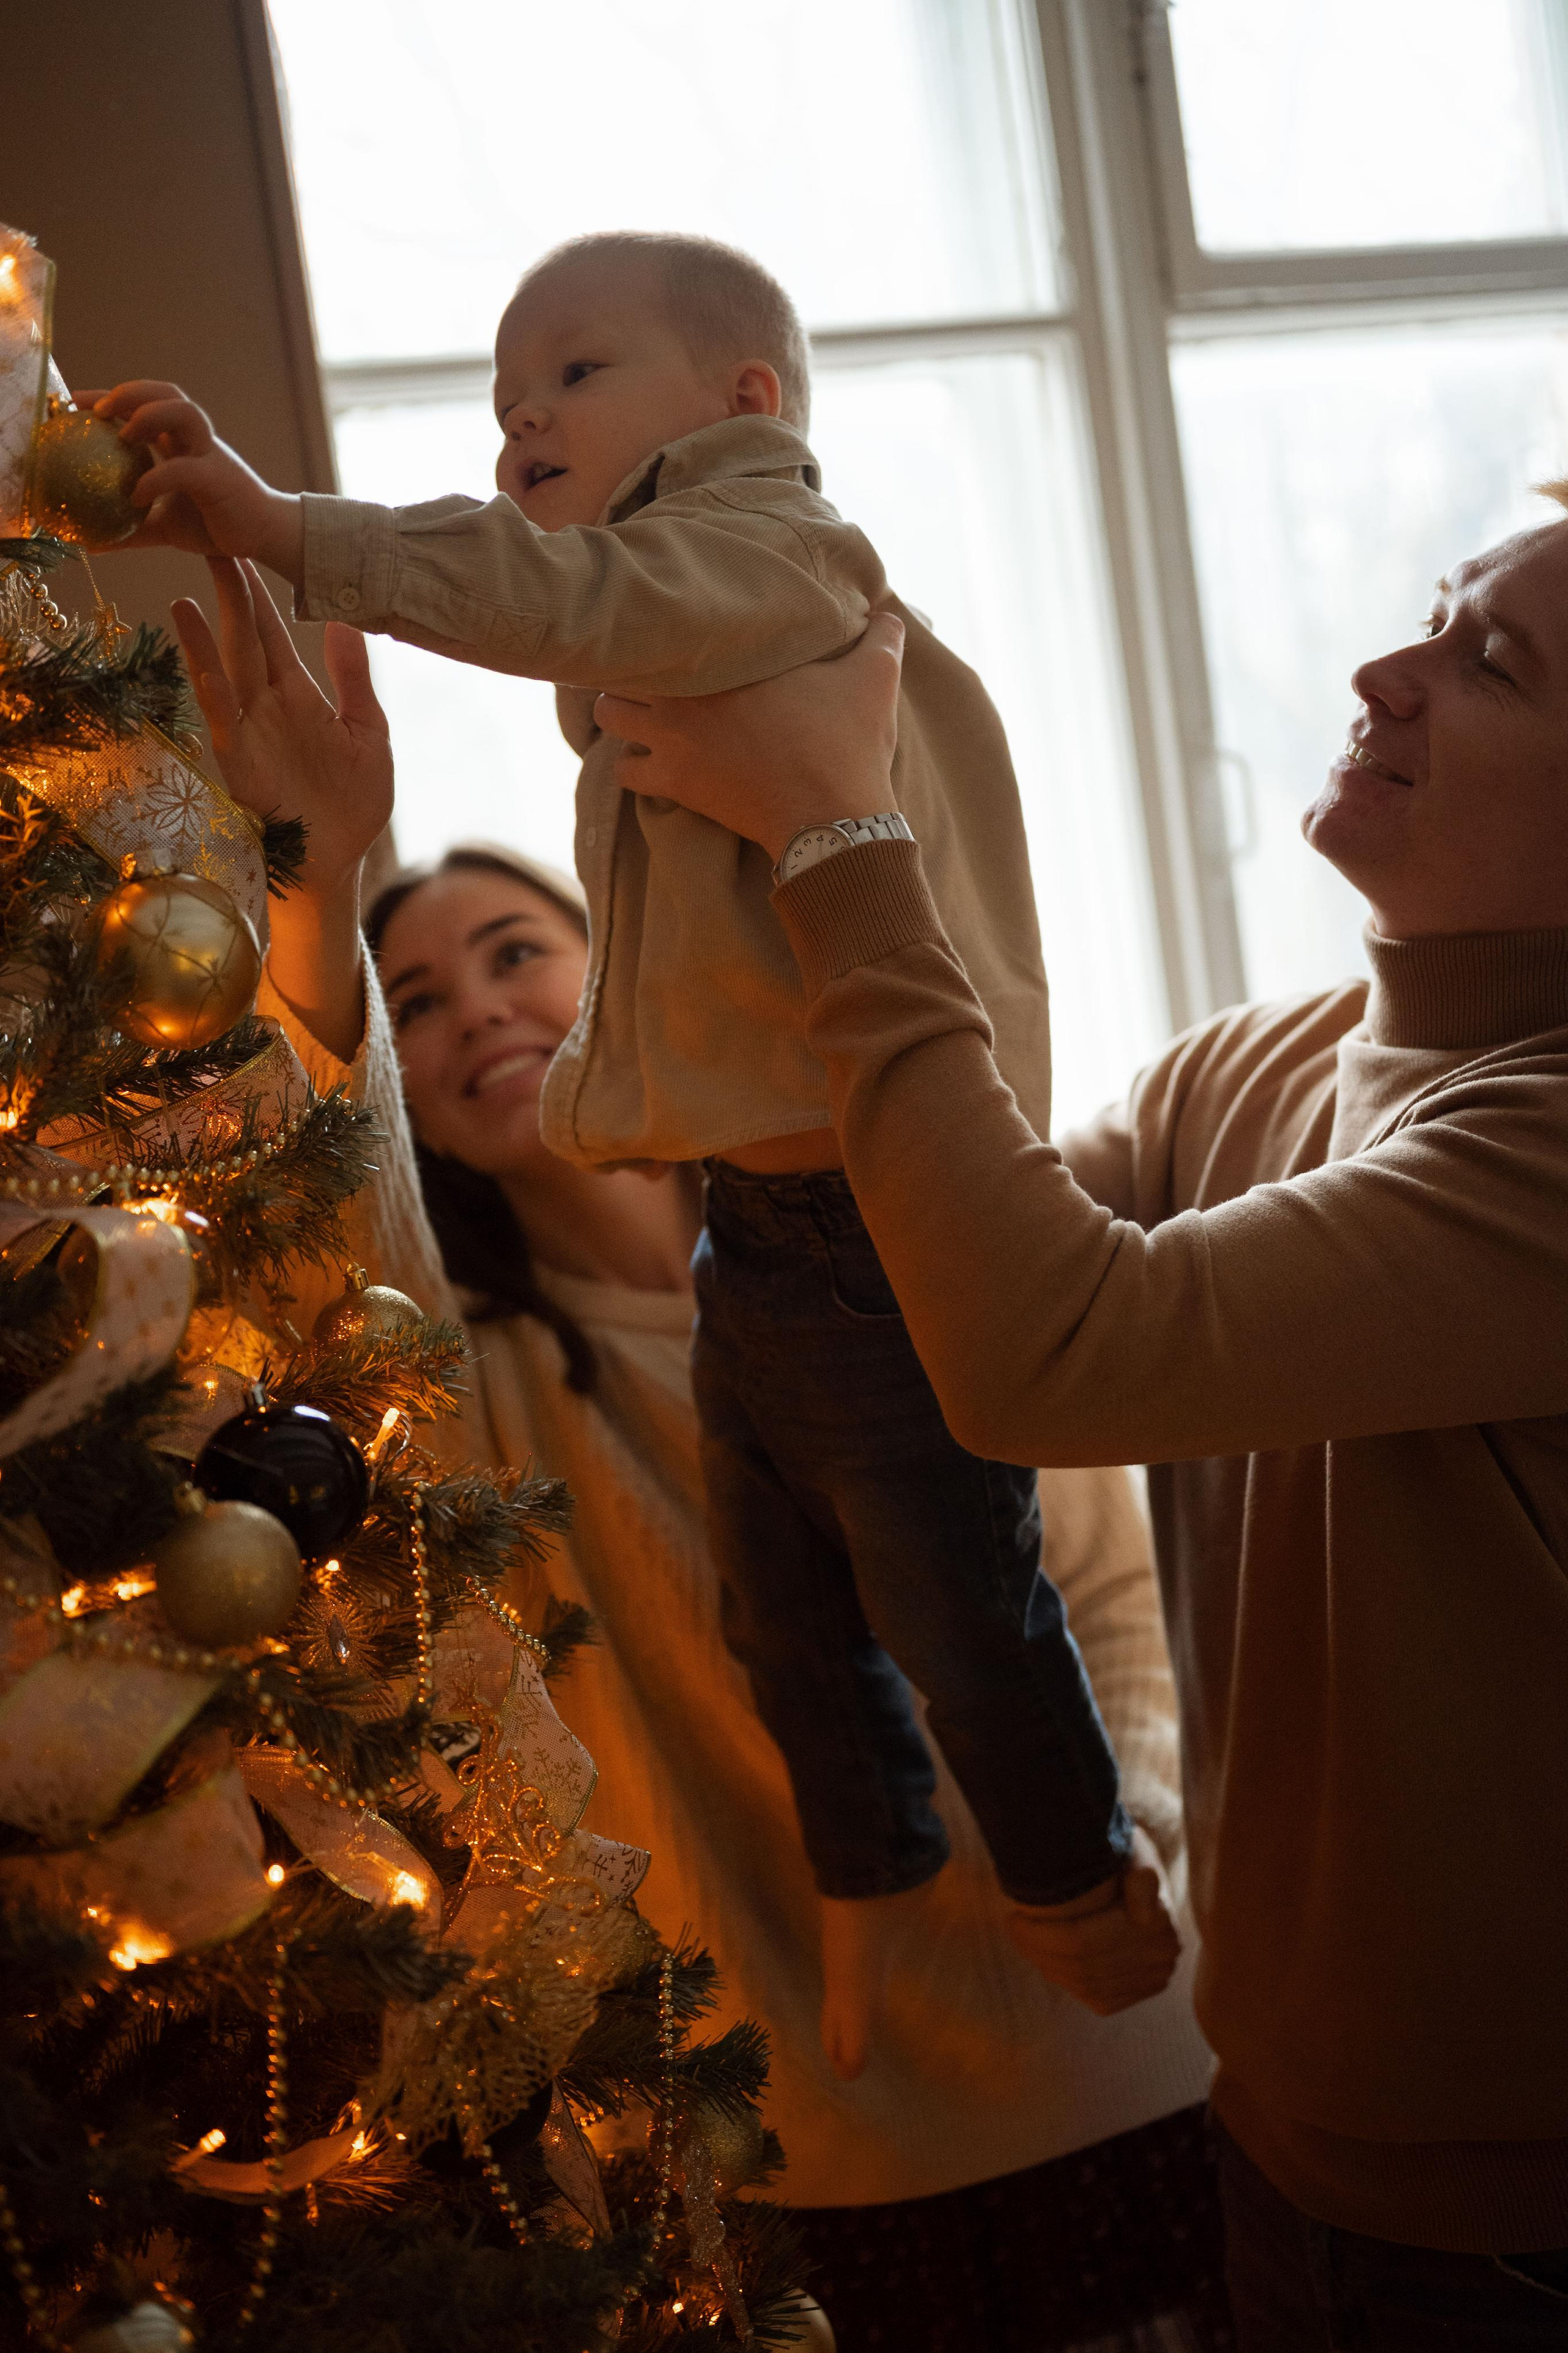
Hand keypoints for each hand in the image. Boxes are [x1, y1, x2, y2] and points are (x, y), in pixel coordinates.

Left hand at [80, 382, 304, 586]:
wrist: (264, 537)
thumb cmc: (217, 526)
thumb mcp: (166, 527)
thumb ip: (133, 530)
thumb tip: (93, 544)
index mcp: (182, 443)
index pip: (145, 404)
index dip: (112, 397)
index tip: (76, 403)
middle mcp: (196, 440)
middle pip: (165, 393)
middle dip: (129, 392)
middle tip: (97, 411)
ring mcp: (210, 455)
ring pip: (183, 412)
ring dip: (149, 415)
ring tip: (122, 436)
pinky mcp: (219, 479)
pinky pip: (184, 469)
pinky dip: (157, 478)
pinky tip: (136, 494)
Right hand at [172, 558, 391, 1061]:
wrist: (334, 861)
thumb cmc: (352, 806)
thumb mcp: (369, 733)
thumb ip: (354, 679)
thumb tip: (341, 622)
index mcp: (300, 696)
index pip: (275, 633)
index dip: (262, 593)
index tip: (250, 550)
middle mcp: (268, 702)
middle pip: (246, 634)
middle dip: (233, 588)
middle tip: (217, 536)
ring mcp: (249, 723)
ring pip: (227, 656)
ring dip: (212, 615)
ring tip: (197, 571)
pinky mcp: (236, 748)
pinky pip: (218, 695)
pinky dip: (203, 658)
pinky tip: (189, 621)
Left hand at [591, 610, 905, 861]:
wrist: (831, 816)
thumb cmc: (849, 745)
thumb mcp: (874, 679)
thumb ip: (880, 638)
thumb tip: (888, 613)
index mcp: (728, 656)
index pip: (671, 621)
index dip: (668, 622)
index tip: (676, 625)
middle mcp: (687, 691)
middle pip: (624, 662)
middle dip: (632, 664)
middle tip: (649, 669)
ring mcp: (674, 738)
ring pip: (611, 714)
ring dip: (622, 712)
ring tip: (641, 713)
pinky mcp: (675, 783)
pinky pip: (622, 772)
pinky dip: (629, 767)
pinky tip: (650, 763)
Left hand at [1006, 1828, 1180, 2017]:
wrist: (1131, 1869)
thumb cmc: (1117, 1851)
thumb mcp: (1127, 1848)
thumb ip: (1139, 1876)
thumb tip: (1144, 1917)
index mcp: (1160, 1920)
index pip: (1082, 1941)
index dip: (1040, 1934)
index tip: (1014, 1916)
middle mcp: (1162, 1957)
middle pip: (1082, 1966)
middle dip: (1037, 1950)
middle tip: (1012, 1927)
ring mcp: (1151, 1979)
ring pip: (1085, 1984)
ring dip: (1046, 1964)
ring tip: (1023, 1939)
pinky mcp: (1137, 1993)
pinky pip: (1094, 1997)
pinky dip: (1065, 1979)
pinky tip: (1045, 1958)